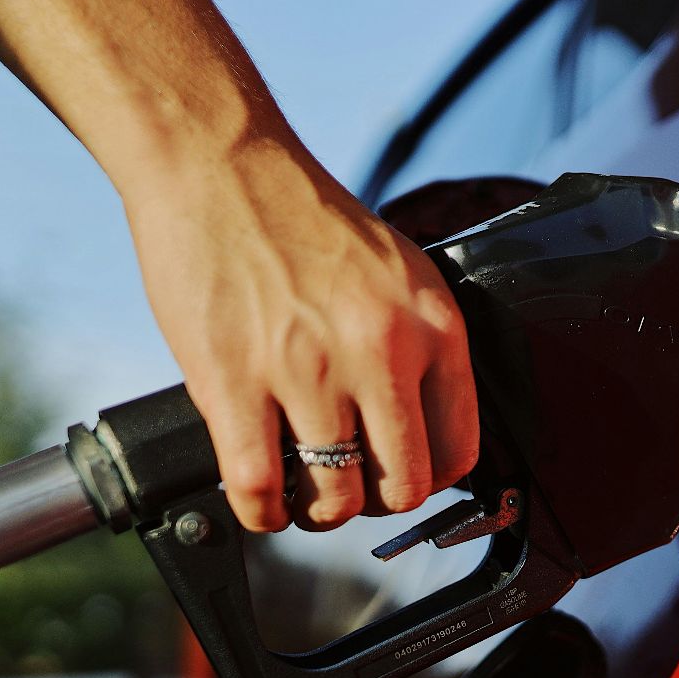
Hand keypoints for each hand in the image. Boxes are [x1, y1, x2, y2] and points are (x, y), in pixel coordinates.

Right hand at [127, 137, 477, 532]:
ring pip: (335, 499)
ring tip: (301, 492)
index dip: (428, 478)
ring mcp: (307, 371)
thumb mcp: (396, 271)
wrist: (219, 164)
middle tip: (350, 487)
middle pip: (403, 487)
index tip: (400, 476)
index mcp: (431, 325)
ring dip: (317, 512)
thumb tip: (418, 421)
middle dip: (376, 503)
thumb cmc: (301, 217)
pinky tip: (259, 500)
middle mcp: (380, 352)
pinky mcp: (234, 382)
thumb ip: (415, 343)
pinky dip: (261, 513)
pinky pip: (260, 489)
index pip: (459, 449)